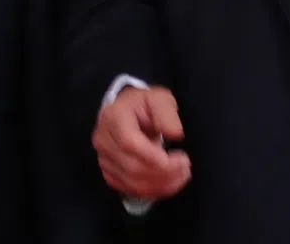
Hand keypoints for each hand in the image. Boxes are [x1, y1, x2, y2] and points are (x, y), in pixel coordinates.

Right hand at [92, 85, 190, 199]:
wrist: (127, 112)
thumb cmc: (145, 105)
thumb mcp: (159, 99)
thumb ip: (167, 113)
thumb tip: (176, 133)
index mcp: (114, 117)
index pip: (130, 143)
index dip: (154, 157)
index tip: (181, 160)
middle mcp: (103, 139)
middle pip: (132, 166)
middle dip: (164, 173)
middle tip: (186, 167)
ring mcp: (103, 158)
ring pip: (131, 182)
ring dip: (161, 184)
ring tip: (181, 176)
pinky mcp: (108, 172)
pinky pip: (129, 189)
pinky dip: (152, 191)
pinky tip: (168, 182)